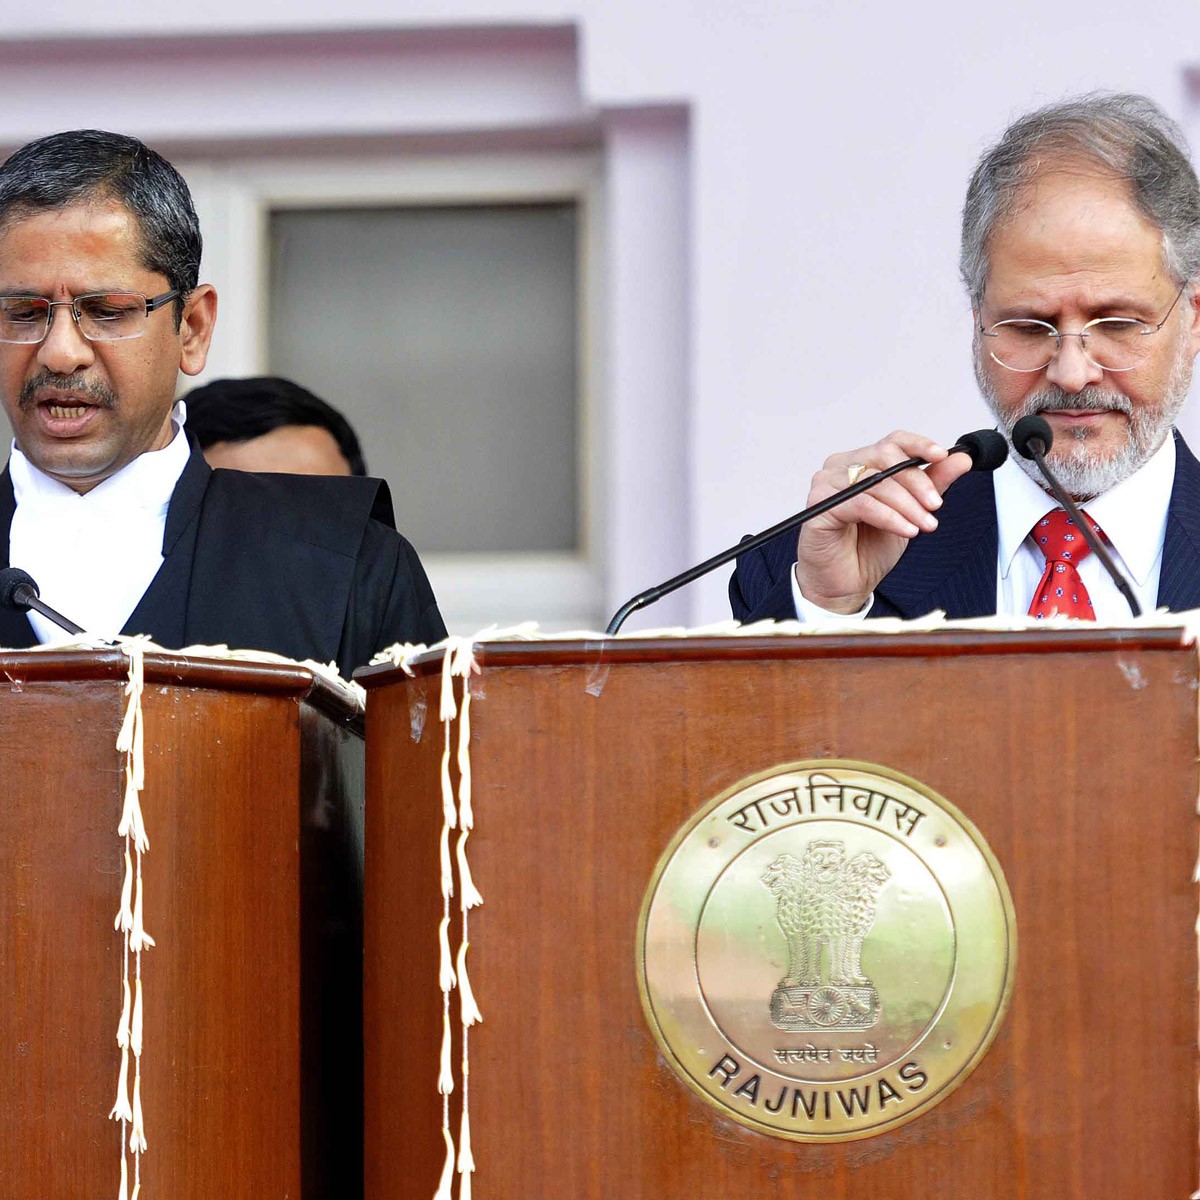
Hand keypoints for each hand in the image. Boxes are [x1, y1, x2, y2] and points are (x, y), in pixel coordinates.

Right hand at [794, 431, 973, 613]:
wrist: (846, 584)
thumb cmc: (869, 548)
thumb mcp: (911, 512)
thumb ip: (932, 484)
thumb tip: (960, 459)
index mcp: (862, 462)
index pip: (892, 442)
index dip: (919, 445)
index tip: (942, 456)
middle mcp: (841, 467)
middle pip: (885, 457)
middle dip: (917, 482)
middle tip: (935, 505)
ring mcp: (827, 484)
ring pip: (876, 481)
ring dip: (907, 504)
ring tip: (924, 524)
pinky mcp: (819, 506)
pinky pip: (862, 503)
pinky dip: (889, 516)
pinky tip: (906, 529)